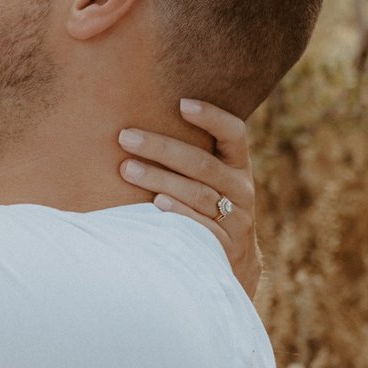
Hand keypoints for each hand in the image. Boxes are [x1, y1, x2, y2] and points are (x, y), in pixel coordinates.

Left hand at [117, 99, 261, 299]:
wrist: (234, 264)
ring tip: (127, 169)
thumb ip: (190, 157)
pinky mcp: (225, 246)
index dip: (212, 117)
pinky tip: (156, 204)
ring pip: (198, 194)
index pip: (234, 133)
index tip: (182, 103)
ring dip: (160, 179)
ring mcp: (236, 219)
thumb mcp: (211, 182)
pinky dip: (179, 213)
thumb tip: (137, 123)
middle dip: (162, 148)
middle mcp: (241, 190)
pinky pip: (201, 227)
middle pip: (202, 164)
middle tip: (125, 137)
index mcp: (238, 167)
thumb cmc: (208, 209)